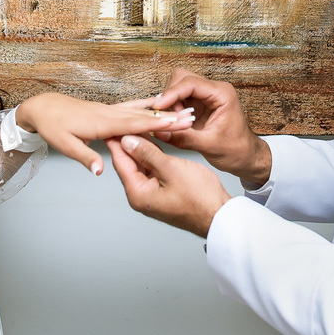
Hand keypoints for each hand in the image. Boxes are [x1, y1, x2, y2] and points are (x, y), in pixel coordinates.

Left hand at [15, 93, 193, 174]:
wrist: (43, 107)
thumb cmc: (53, 127)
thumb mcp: (65, 146)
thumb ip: (86, 157)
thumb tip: (100, 171)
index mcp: (102, 124)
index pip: (136, 125)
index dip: (158, 124)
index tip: (178, 123)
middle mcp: (110, 114)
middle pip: (145, 115)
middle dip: (169, 117)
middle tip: (192, 117)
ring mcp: (111, 109)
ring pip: (142, 110)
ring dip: (163, 111)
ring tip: (184, 110)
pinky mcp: (109, 109)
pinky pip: (133, 107)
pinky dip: (148, 105)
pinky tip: (159, 103)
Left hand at [109, 135, 232, 237]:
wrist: (220, 215)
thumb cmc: (199, 197)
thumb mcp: (171, 170)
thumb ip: (148, 154)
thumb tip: (128, 141)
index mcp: (138, 194)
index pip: (121, 162)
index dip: (116, 140)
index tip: (113, 123)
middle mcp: (142, 195)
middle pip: (129, 162)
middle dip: (129, 140)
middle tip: (127, 119)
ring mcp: (153, 193)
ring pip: (142, 164)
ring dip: (143, 145)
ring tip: (140, 124)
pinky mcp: (164, 190)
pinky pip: (154, 168)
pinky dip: (154, 154)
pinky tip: (154, 139)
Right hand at [147, 69, 271, 185]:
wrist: (245, 157)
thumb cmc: (236, 150)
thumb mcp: (209, 146)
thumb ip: (184, 138)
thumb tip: (160, 132)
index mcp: (222, 94)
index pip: (190, 83)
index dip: (171, 94)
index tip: (158, 107)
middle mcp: (213, 90)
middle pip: (181, 78)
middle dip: (170, 96)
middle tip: (167, 117)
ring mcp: (205, 96)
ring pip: (178, 86)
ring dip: (170, 102)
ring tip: (172, 122)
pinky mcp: (198, 104)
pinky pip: (179, 99)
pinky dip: (171, 108)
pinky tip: (173, 123)